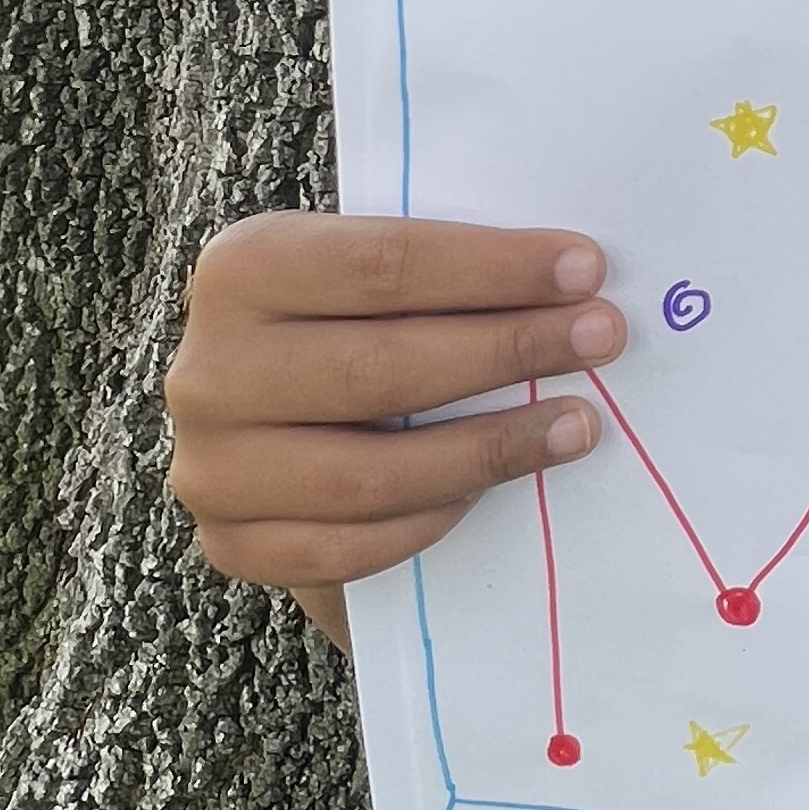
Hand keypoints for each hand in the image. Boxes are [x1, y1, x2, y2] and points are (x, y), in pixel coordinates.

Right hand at [164, 212, 625, 644]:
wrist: (273, 434)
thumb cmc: (348, 331)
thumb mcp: (369, 282)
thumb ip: (438, 277)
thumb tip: (573, 279)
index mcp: (240, 269)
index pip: (380, 264)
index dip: (491, 268)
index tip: (585, 269)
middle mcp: (207, 369)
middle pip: (379, 366)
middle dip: (507, 350)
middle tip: (601, 339)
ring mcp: (212, 466)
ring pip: (370, 470)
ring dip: (490, 447)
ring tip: (578, 424)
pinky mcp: (232, 544)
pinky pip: (351, 546)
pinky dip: (435, 518)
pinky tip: (500, 487)